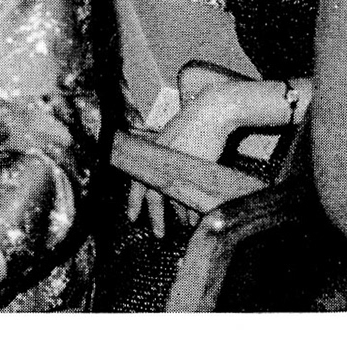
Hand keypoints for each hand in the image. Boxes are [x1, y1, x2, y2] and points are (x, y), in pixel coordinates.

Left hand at [126, 68, 248, 236]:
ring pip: (176, 197)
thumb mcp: (171, 139)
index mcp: (151, 153)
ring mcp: (179, 165)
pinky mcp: (198, 167)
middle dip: (157, 218)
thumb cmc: (193, 124)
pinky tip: (196, 217)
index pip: (138, 182)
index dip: (134, 202)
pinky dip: (195, 205)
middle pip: (155, 196)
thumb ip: (164, 158)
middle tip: (158, 234)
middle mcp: (161, 160)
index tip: (132, 218)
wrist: (214, 111)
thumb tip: (162, 180)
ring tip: (184, 225)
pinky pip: (194, 193)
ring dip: (180, 213)